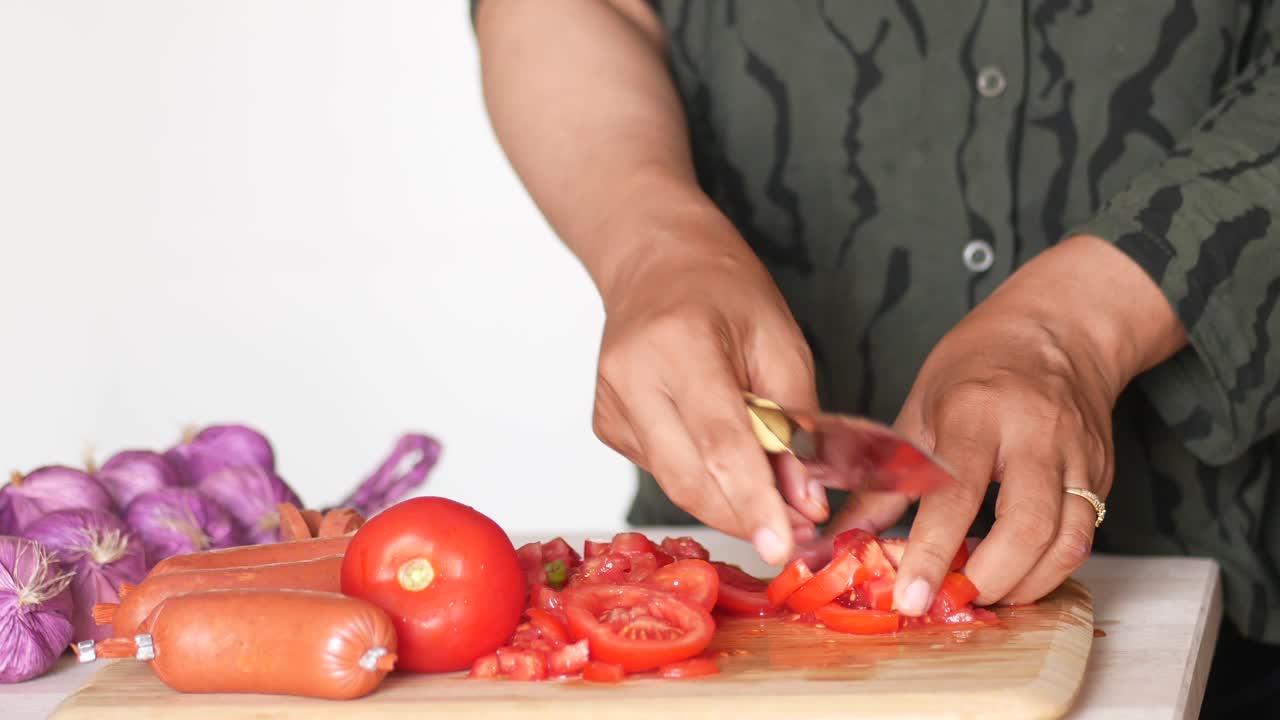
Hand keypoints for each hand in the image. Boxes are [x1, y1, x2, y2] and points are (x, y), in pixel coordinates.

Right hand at [591, 209, 825, 564]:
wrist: (655, 260)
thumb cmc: (723, 289)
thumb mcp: (781, 342)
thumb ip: (793, 424)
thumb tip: (803, 502)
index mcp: (678, 344)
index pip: (719, 443)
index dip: (753, 501)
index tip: (784, 545)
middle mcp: (632, 377)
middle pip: (691, 480)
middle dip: (746, 516)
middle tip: (796, 532)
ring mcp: (610, 405)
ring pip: (676, 484)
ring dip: (728, 500)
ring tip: (772, 492)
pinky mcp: (606, 425)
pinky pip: (664, 471)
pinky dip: (702, 475)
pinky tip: (719, 448)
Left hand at [809, 235, 1186, 612]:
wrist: (1059, 329)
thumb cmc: (978, 365)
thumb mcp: (918, 408)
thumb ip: (886, 480)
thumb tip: (844, 537)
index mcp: (976, 411)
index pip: (956, 493)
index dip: (932, 552)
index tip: (911, 596)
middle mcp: (1035, 433)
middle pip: (1027, 527)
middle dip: (989, 580)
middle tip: (951, 602)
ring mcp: (1077, 455)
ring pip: (1068, 541)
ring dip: (1024, 585)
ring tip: (983, 596)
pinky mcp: (1103, 473)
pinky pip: (1084, 535)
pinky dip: (1050, 569)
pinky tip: (1016, 576)